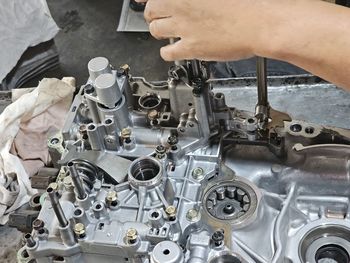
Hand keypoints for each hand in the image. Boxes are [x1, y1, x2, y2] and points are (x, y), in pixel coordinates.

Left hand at [137, 0, 265, 60]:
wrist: (259, 23)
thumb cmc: (248, 2)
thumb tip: (192, 2)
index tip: (142, 0)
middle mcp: (181, 4)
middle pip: (152, 9)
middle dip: (153, 14)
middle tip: (157, 17)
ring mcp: (184, 26)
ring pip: (155, 30)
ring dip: (158, 32)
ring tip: (162, 33)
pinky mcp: (190, 47)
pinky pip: (168, 52)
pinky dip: (166, 53)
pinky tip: (170, 51)